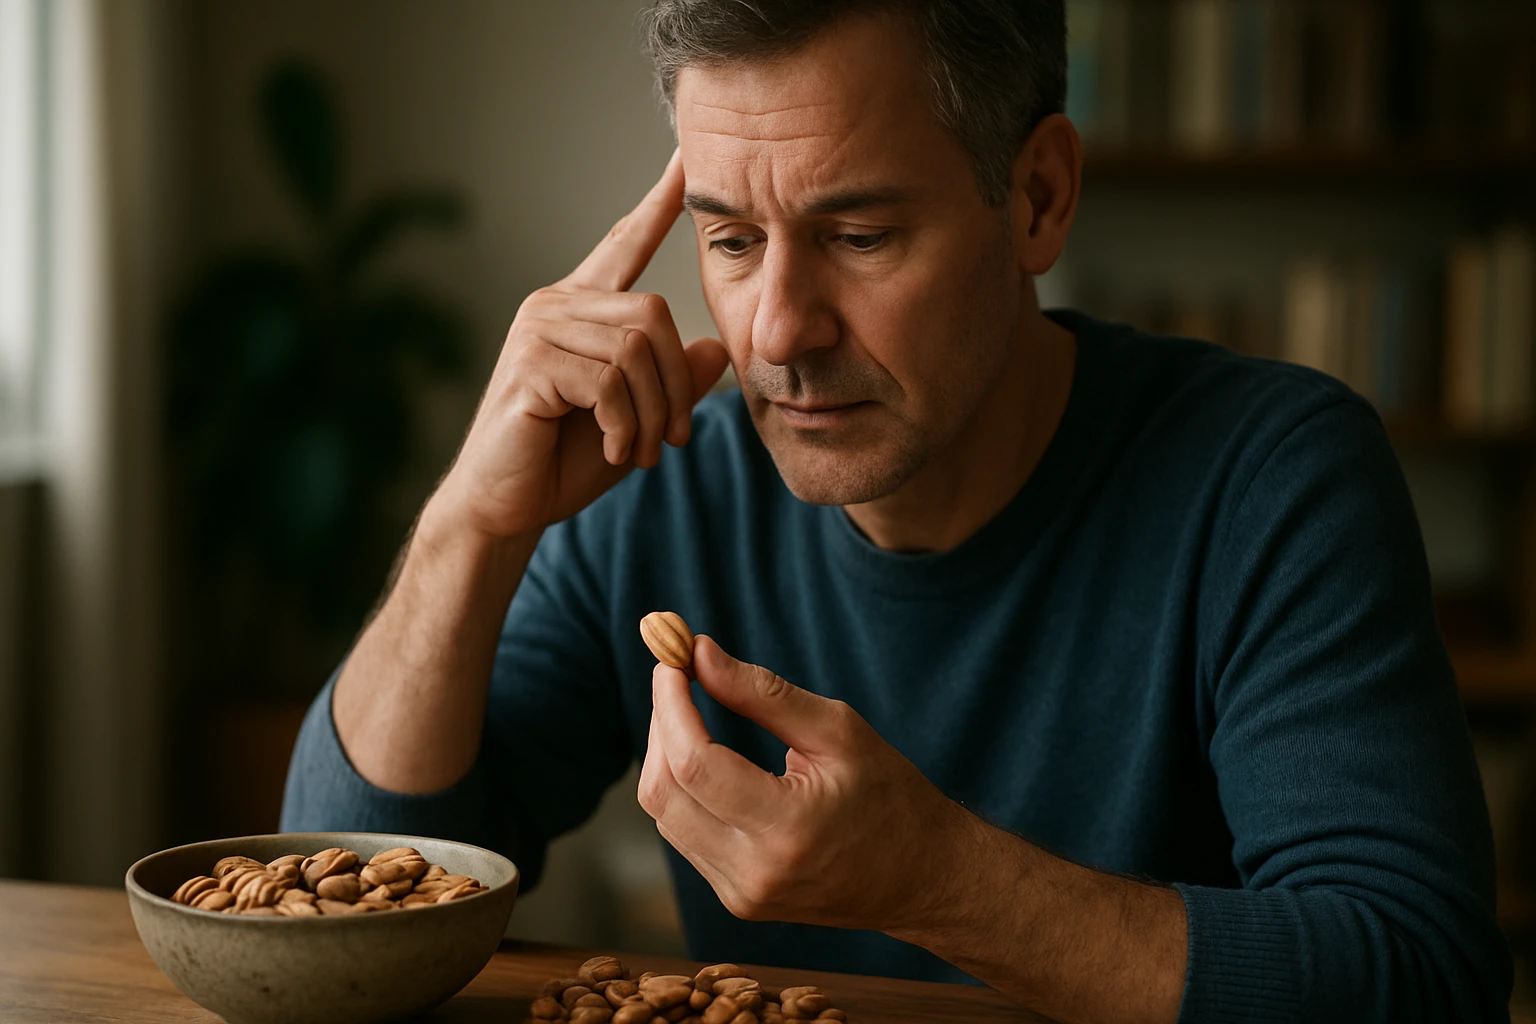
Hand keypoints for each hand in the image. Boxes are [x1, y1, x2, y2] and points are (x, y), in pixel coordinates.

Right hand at [434, 149, 730, 539]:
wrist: (507, 506)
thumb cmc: (565, 461)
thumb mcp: (638, 418)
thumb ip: (673, 382)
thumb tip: (716, 349)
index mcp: (580, 308)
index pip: (625, 242)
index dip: (658, 202)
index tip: (688, 159)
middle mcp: (554, 304)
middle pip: (654, 315)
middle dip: (676, 387)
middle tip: (672, 440)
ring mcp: (537, 330)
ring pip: (637, 351)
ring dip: (653, 414)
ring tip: (640, 451)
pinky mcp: (530, 363)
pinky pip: (611, 380)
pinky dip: (626, 425)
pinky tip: (615, 449)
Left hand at [638, 635, 969, 932]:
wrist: (923, 879)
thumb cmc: (891, 796)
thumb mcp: (839, 731)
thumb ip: (763, 692)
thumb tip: (699, 654)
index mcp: (789, 827)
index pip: (696, 765)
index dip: (671, 707)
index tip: (672, 662)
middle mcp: (756, 872)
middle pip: (665, 792)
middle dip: (661, 725)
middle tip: (676, 678)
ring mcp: (742, 895)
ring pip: (665, 816)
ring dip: (665, 755)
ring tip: (689, 711)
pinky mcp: (738, 900)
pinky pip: (684, 837)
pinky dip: (683, 789)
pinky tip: (704, 757)